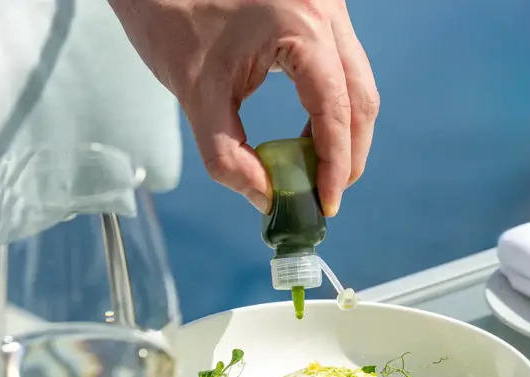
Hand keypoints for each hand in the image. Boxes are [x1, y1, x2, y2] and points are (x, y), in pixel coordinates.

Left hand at [109, 0, 378, 215]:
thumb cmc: (169, 16)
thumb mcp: (195, 96)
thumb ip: (228, 157)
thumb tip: (265, 199)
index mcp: (300, 25)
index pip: (336, 110)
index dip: (336, 165)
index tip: (326, 204)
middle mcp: (324, 10)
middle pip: (360, 99)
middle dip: (349, 156)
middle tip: (326, 195)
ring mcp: (327, 6)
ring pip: (357, 85)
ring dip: (343, 135)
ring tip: (316, 173)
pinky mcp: (319, 11)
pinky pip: (342, 69)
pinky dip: (332, 110)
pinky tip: (308, 137)